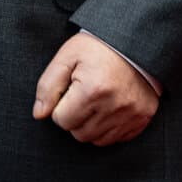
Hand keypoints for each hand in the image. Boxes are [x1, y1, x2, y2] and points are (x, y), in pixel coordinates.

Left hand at [32, 34, 159, 146]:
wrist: (135, 42)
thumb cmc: (98, 47)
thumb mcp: (67, 56)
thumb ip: (48, 85)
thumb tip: (39, 114)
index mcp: (93, 89)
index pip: (61, 120)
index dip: (60, 106)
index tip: (70, 90)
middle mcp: (114, 106)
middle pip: (78, 133)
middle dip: (75, 117)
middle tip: (82, 96)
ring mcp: (131, 114)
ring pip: (97, 139)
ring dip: (91, 124)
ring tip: (96, 101)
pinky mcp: (142, 119)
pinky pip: (117, 139)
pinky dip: (109, 128)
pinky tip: (110, 108)